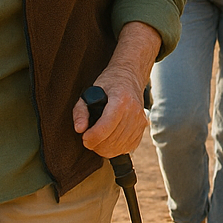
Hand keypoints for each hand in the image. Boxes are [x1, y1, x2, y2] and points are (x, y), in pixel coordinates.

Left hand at [72, 21, 160, 157]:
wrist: (131, 74)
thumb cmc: (107, 82)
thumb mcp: (90, 90)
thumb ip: (81, 110)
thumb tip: (80, 128)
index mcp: (120, 101)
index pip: (106, 128)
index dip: (93, 138)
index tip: (85, 138)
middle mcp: (133, 112)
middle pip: (112, 142)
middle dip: (97, 144)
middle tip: (89, 138)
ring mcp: (140, 120)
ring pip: (121, 146)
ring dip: (106, 148)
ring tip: (98, 139)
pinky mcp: (142, 128)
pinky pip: (129, 146)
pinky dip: (118, 147)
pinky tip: (112, 139)